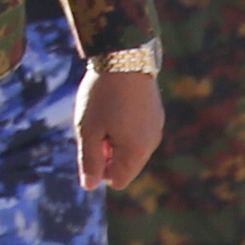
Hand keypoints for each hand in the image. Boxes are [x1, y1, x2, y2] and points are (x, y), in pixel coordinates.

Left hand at [74, 68, 162, 189]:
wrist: (125, 58)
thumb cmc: (102, 96)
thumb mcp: (88, 130)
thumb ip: (90, 161)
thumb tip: (90, 187)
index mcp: (136, 151)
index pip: (119, 180)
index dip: (100, 170)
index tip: (90, 145)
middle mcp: (152, 143)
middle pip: (125, 164)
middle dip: (106, 154)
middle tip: (95, 127)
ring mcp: (156, 127)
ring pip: (131, 147)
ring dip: (114, 140)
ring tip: (103, 114)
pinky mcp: (155, 114)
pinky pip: (137, 132)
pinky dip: (123, 127)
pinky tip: (113, 106)